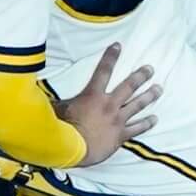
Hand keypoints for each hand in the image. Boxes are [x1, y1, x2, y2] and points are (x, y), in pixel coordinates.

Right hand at [60, 43, 159, 161]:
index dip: (110, 57)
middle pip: (129, 86)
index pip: (103, 71)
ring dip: (149, 96)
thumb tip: (36, 86)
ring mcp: (117, 120)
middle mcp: (109, 105)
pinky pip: (137, 128)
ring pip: (137, 105)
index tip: (118, 45)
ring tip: (159, 89)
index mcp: (93, 96)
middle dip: (140, 76)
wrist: (71, 150)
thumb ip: (53, 98)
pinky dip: (146, 123)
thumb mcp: (55, 109)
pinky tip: (155, 119)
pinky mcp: (121, 136)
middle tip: (150, 68)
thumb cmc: (61, 129)